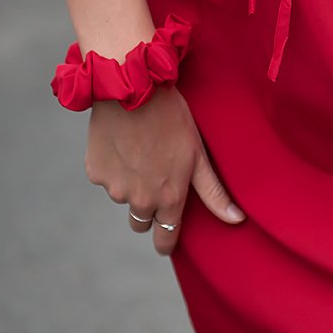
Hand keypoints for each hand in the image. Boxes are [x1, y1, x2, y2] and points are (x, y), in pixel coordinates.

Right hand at [84, 86, 245, 254]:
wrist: (132, 90)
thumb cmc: (172, 118)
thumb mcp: (198, 154)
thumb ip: (214, 193)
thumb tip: (237, 220)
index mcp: (169, 199)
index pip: (165, 240)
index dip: (166, 242)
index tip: (166, 240)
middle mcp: (140, 201)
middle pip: (141, 222)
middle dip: (148, 210)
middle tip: (155, 181)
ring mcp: (114, 188)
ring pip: (123, 197)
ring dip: (130, 184)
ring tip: (141, 152)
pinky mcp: (94, 172)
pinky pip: (105, 177)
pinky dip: (112, 167)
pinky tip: (122, 143)